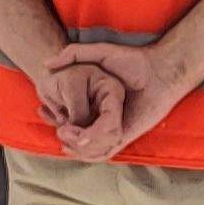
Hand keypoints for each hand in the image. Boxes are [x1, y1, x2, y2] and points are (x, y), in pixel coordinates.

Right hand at [50, 42, 183, 161]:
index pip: (72, 119)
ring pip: (88, 148)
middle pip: (77, 137)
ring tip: (63, 133)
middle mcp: (104, 118)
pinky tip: (78, 140)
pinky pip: (104, 151)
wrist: (160, 71)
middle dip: (64, 136)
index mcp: (97, 104)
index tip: (43, 111)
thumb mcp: (99, 53)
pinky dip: (89, 150)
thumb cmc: (133, 60)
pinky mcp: (125, 136)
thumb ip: (73, 54)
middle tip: (55, 128)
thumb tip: (46, 64)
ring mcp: (114, 129)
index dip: (55, 118)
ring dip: (74, 145)